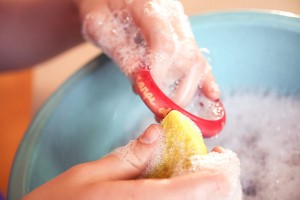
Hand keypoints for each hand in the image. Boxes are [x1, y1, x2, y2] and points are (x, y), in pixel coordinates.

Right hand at [23, 125, 239, 199]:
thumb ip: (127, 157)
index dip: (214, 177)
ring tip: (196, 175)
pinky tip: (174, 186)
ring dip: (197, 193)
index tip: (223, 161)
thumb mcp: (88, 175)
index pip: (189, 191)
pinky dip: (181, 197)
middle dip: (210, 186)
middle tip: (212, 168)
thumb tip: (156, 134)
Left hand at [76, 0, 219, 106]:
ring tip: (174, 108)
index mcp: (149, 5)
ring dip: (188, 88)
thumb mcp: (98, 25)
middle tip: (161, 109)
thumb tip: (140, 81)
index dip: (159, 74)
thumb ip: (119, 50)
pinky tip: (211, 94)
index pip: (164, 45)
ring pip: (196, 59)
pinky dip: (205, 78)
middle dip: (176, 88)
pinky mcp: (183, 34)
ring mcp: (181, 23)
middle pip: (186, 55)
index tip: (149, 94)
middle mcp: (172, 13)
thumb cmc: (99, 6)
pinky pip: (198, 56)